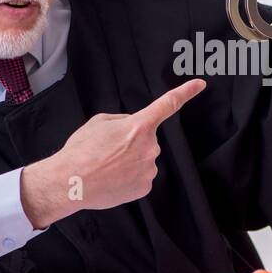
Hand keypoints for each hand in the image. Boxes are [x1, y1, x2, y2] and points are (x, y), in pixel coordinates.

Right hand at [20, 79, 206, 228]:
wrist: (70, 182)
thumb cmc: (81, 150)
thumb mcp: (100, 122)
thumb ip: (122, 121)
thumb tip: (131, 127)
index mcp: (139, 126)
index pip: (168, 104)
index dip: (186, 92)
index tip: (201, 85)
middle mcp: (150, 147)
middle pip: (146, 140)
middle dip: (131, 143)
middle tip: (107, 151)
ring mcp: (149, 169)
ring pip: (143, 160)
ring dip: (128, 162)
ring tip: (106, 166)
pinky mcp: (145, 188)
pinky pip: (140, 178)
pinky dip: (128, 178)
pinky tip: (111, 179)